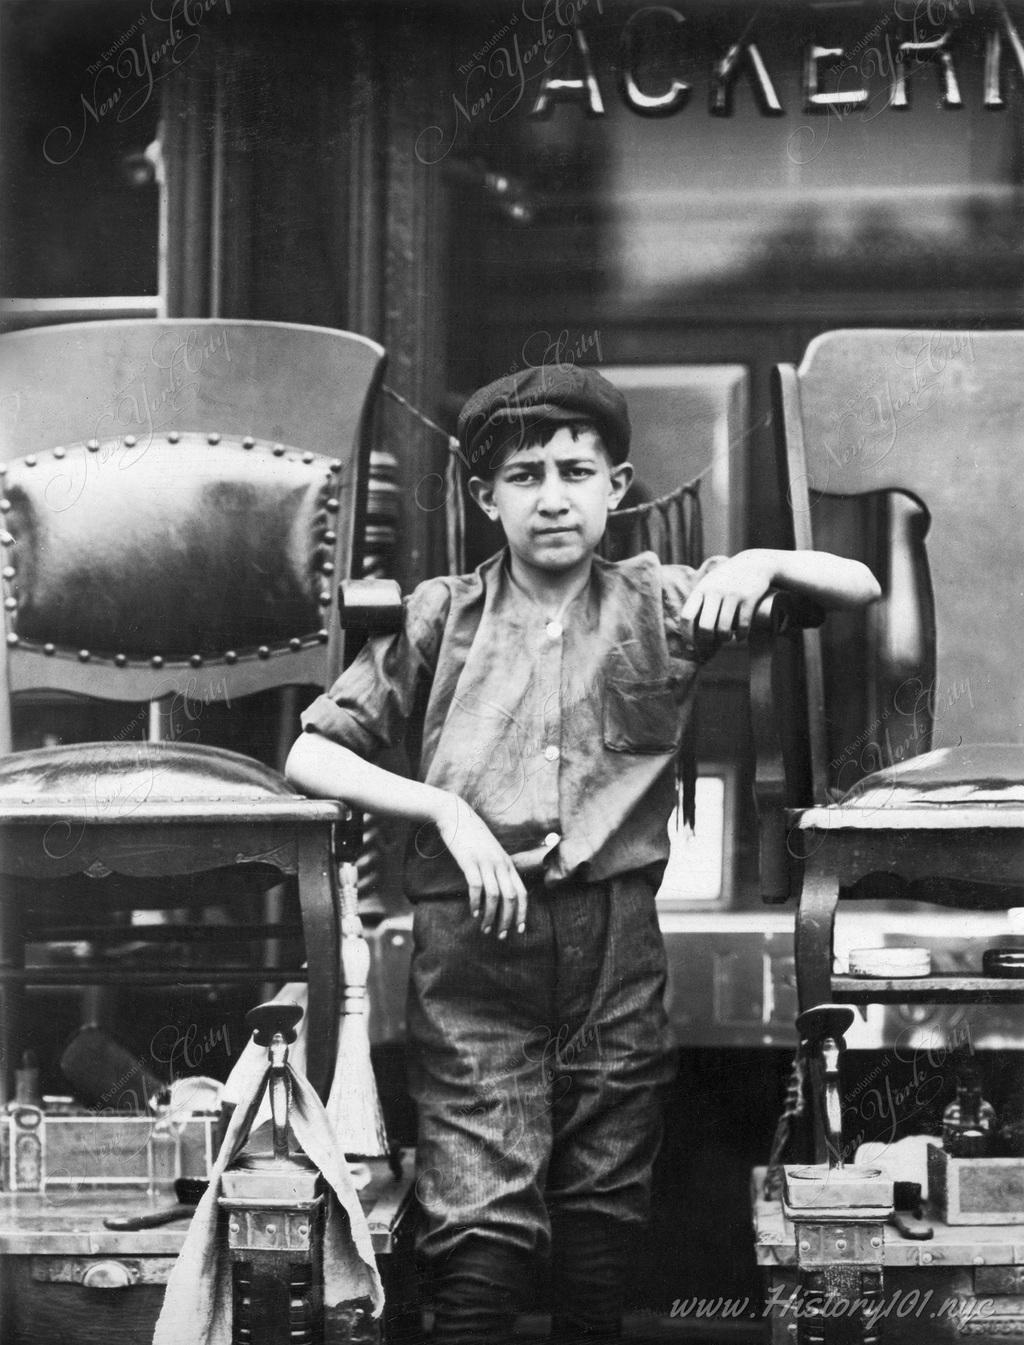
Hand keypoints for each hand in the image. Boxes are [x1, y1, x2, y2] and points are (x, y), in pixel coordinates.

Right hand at [433, 794, 527, 937]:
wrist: (455, 814)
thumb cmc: (472, 836)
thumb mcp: (490, 852)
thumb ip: (497, 868)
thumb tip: (498, 891)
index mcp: (508, 863)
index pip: (523, 892)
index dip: (523, 913)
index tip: (520, 929)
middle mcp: (500, 864)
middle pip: (512, 897)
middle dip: (508, 920)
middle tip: (501, 935)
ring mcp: (486, 862)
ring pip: (495, 896)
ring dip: (491, 916)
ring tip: (485, 929)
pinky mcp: (470, 861)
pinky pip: (476, 887)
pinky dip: (476, 903)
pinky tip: (473, 913)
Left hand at [681, 551, 776, 643]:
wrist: (753, 563)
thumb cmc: (726, 579)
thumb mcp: (708, 584)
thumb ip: (698, 602)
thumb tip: (688, 630)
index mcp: (701, 590)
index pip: (687, 616)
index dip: (687, 635)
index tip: (692, 646)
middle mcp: (714, 591)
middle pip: (705, 627)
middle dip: (708, 640)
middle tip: (713, 643)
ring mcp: (732, 594)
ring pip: (724, 628)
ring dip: (725, 638)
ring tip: (727, 638)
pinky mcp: (748, 598)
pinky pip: (743, 624)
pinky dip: (742, 635)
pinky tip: (741, 637)